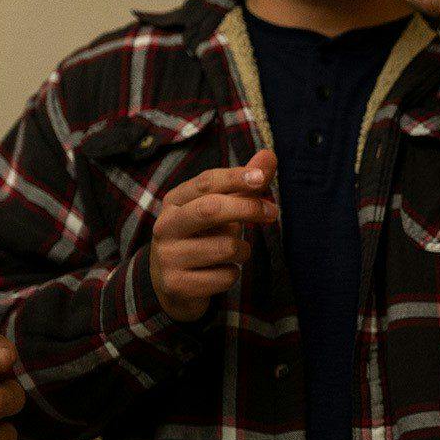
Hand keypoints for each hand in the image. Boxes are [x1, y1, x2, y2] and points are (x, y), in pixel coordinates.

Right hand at [150, 150, 277, 322]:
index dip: (235, 177)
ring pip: (226, 247)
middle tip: (273, 212)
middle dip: (248, 208)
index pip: (206, 182)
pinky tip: (219, 273)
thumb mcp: (219, 209)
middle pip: (211, 209)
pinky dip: (233, 275)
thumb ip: (244, 184)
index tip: (261, 177)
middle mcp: (165, 226)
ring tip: (234, 253)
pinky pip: (226, 276)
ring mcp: (168, 256)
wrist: (172, 285)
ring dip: (243, 250)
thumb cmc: (203, 238)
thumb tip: (270, 155)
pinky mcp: (177, 284)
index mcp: (175, 202)